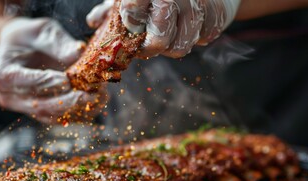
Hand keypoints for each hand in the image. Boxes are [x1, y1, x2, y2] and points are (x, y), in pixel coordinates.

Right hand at [0, 18, 106, 123]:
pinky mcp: (41, 114)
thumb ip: (58, 43)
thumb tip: (78, 53)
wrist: (21, 48)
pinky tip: (97, 103)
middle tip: (91, 93)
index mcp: (3, 74)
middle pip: (41, 106)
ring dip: (79, 109)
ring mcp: (25, 108)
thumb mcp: (42, 31)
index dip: (49, 82)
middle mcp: (10, 97)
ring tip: (100, 97)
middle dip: (69, 101)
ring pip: (53, 116)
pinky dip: (80, 113)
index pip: (27, 82)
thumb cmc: (30, 37)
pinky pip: (61, 119)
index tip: (68, 79)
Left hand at [87, 0, 240, 57]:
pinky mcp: (215, 18)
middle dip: (150, 48)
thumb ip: (112, 7)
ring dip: (171, 45)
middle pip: (159, 40)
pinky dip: (191, 38)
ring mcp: (198, 6)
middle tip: (145, 45)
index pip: (132, 10)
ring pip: (180, 46)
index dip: (130, 24)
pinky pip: (199, 41)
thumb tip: (92, 21)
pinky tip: (188, 25)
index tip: (131, 27)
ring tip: (168, 33)